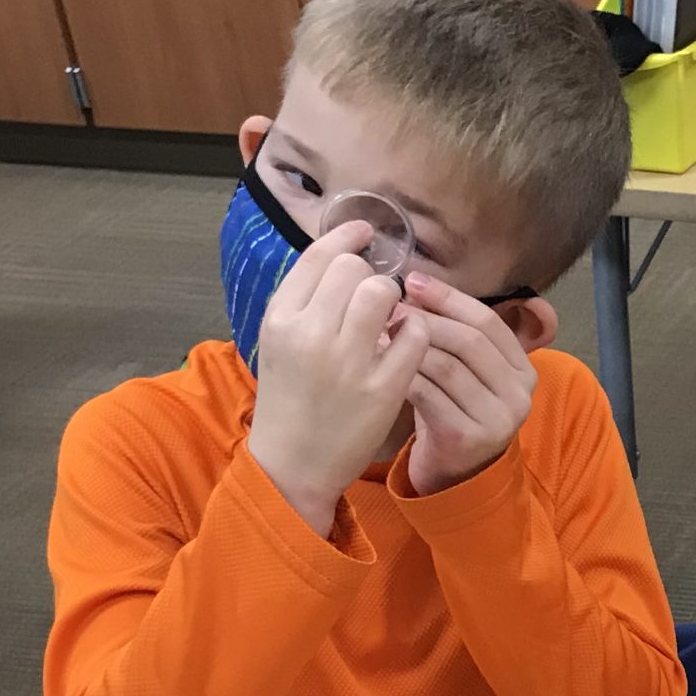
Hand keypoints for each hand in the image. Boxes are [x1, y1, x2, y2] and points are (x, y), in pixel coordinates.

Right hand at [248, 222, 428, 533]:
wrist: (292, 464)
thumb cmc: (290, 398)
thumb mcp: (279, 342)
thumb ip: (304, 301)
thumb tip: (340, 255)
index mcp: (280, 318)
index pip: (319, 257)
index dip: (346, 237)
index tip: (365, 231)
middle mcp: (310, 334)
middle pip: (354, 270)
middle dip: (370, 275)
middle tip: (376, 295)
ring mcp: (347, 362)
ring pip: (383, 294)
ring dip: (395, 299)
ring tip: (392, 316)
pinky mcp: (381, 388)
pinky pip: (414, 336)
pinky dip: (416, 332)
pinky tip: (408, 342)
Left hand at [399, 273, 538, 495]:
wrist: (454, 474)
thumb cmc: (453, 410)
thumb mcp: (466, 370)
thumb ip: (457, 334)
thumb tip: (416, 283)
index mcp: (524, 370)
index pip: (488, 322)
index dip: (449, 298)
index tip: (413, 280)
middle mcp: (519, 395)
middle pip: (469, 342)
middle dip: (426, 319)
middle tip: (390, 307)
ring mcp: (498, 419)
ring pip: (447, 367)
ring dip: (409, 345)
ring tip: (379, 332)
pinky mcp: (469, 439)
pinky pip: (430, 395)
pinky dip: (401, 375)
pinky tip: (380, 365)